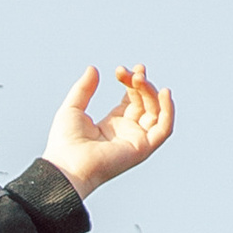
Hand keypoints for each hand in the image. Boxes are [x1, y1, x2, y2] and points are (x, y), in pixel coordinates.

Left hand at [41, 62, 173, 196]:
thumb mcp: (73, 108)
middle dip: (141, 84)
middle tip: (132, 73)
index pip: (132, 100)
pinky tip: (163, 92)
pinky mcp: (142, 149)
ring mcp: (136, 141)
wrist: (67, 165)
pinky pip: (164, 130)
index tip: (121, 70)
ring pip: (155, 112)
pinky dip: (168, 111)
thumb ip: (84, 88)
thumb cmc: (65, 142)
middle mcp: (127, 133)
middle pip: (145, 103)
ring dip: (151, 93)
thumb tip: (93, 68)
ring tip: (139, 78)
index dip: (131, 83)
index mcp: (112, 125)